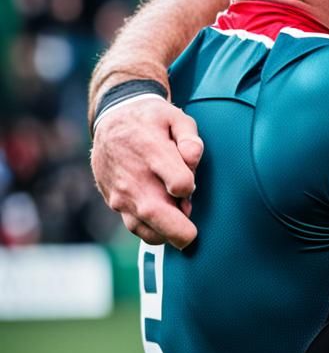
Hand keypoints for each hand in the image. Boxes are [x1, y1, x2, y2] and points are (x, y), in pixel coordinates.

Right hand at [91, 97, 203, 248]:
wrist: (112, 121)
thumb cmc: (150, 121)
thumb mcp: (175, 117)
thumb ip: (190, 138)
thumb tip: (192, 160)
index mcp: (152, 151)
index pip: (179, 184)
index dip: (189, 187)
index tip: (189, 183)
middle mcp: (134, 177)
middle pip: (158, 213)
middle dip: (180, 231)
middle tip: (192, 235)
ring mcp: (121, 192)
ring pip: (145, 227)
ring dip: (166, 233)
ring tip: (178, 222)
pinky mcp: (114, 202)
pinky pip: (134, 226)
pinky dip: (152, 231)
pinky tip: (165, 223)